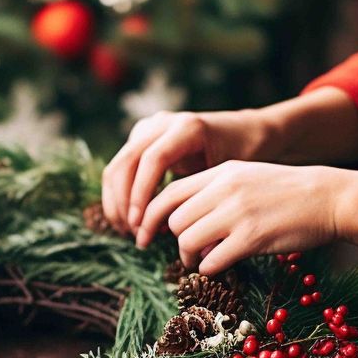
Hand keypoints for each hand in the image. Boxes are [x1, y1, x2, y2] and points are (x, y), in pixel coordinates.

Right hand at [100, 109, 269, 234]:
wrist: (241, 133)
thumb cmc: (239, 157)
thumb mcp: (225, 175)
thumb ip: (199, 197)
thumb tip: (179, 233)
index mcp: (186, 128)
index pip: (152, 160)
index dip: (141, 194)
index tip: (139, 224)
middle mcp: (162, 123)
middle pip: (125, 162)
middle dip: (123, 202)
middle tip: (132, 233)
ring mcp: (148, 129)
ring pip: (116, 166)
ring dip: (116, 202)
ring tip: (129, 231)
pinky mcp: (139, 139)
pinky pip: (119, 169)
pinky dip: (119, 196)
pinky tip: (129, 221)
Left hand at [135, 161, 346, 275]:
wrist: (329, 198)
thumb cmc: (287, 192)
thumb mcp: (246, 177)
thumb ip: (214, 191)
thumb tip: (182, 220)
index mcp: (221, 172)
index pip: (169, 193)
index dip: (151, 216)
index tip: (145, 233)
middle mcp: (225, 189)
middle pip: (175, 219)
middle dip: (176, 239)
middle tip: (189, 251)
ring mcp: (238, 213)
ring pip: (188, 239)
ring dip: (190, 256)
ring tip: (203, 260)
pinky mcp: (252, 238)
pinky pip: (212, 259)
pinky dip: (209, 268)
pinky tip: (220, 266)